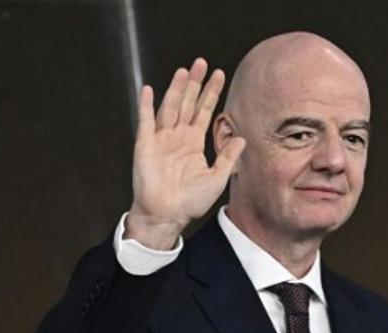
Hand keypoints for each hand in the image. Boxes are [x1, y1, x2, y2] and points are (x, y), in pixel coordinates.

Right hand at [126, 57, 245, 248]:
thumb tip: (242, 138)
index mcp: (194, 144)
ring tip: (184, 71)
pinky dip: (147, 105)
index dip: (211, 93)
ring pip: (170, 107)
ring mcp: (161, 139)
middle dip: (194, 83)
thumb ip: (228, 158)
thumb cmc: (190, 202)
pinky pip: (146, 121)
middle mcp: (177, 137)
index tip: (219, 75)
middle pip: (187, 103)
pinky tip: (150, 90)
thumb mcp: (217, 179)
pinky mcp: (145, 145)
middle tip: (201, 63)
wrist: (167, 215)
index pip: (204, 111)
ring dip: (176, 88)